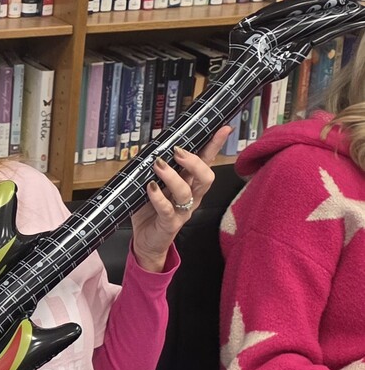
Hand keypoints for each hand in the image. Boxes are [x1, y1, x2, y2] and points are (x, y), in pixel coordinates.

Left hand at [130, 127, 230, 271]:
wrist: (146, 241)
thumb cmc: (151, 209)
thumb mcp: (155, 184)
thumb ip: (158, 169)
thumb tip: (153, 147)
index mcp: (190, 183)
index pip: (206, 161)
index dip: (214, 145)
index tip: (223, 128)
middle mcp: (192, 196)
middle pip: (205, 177)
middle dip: (194, 161)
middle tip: (177, 152)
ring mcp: (182, 211)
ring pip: (187, 192)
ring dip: (172, 176)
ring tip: (158, 165)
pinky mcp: (170, 224)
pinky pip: (167, 209)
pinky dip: (158, 198)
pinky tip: (151, 188)